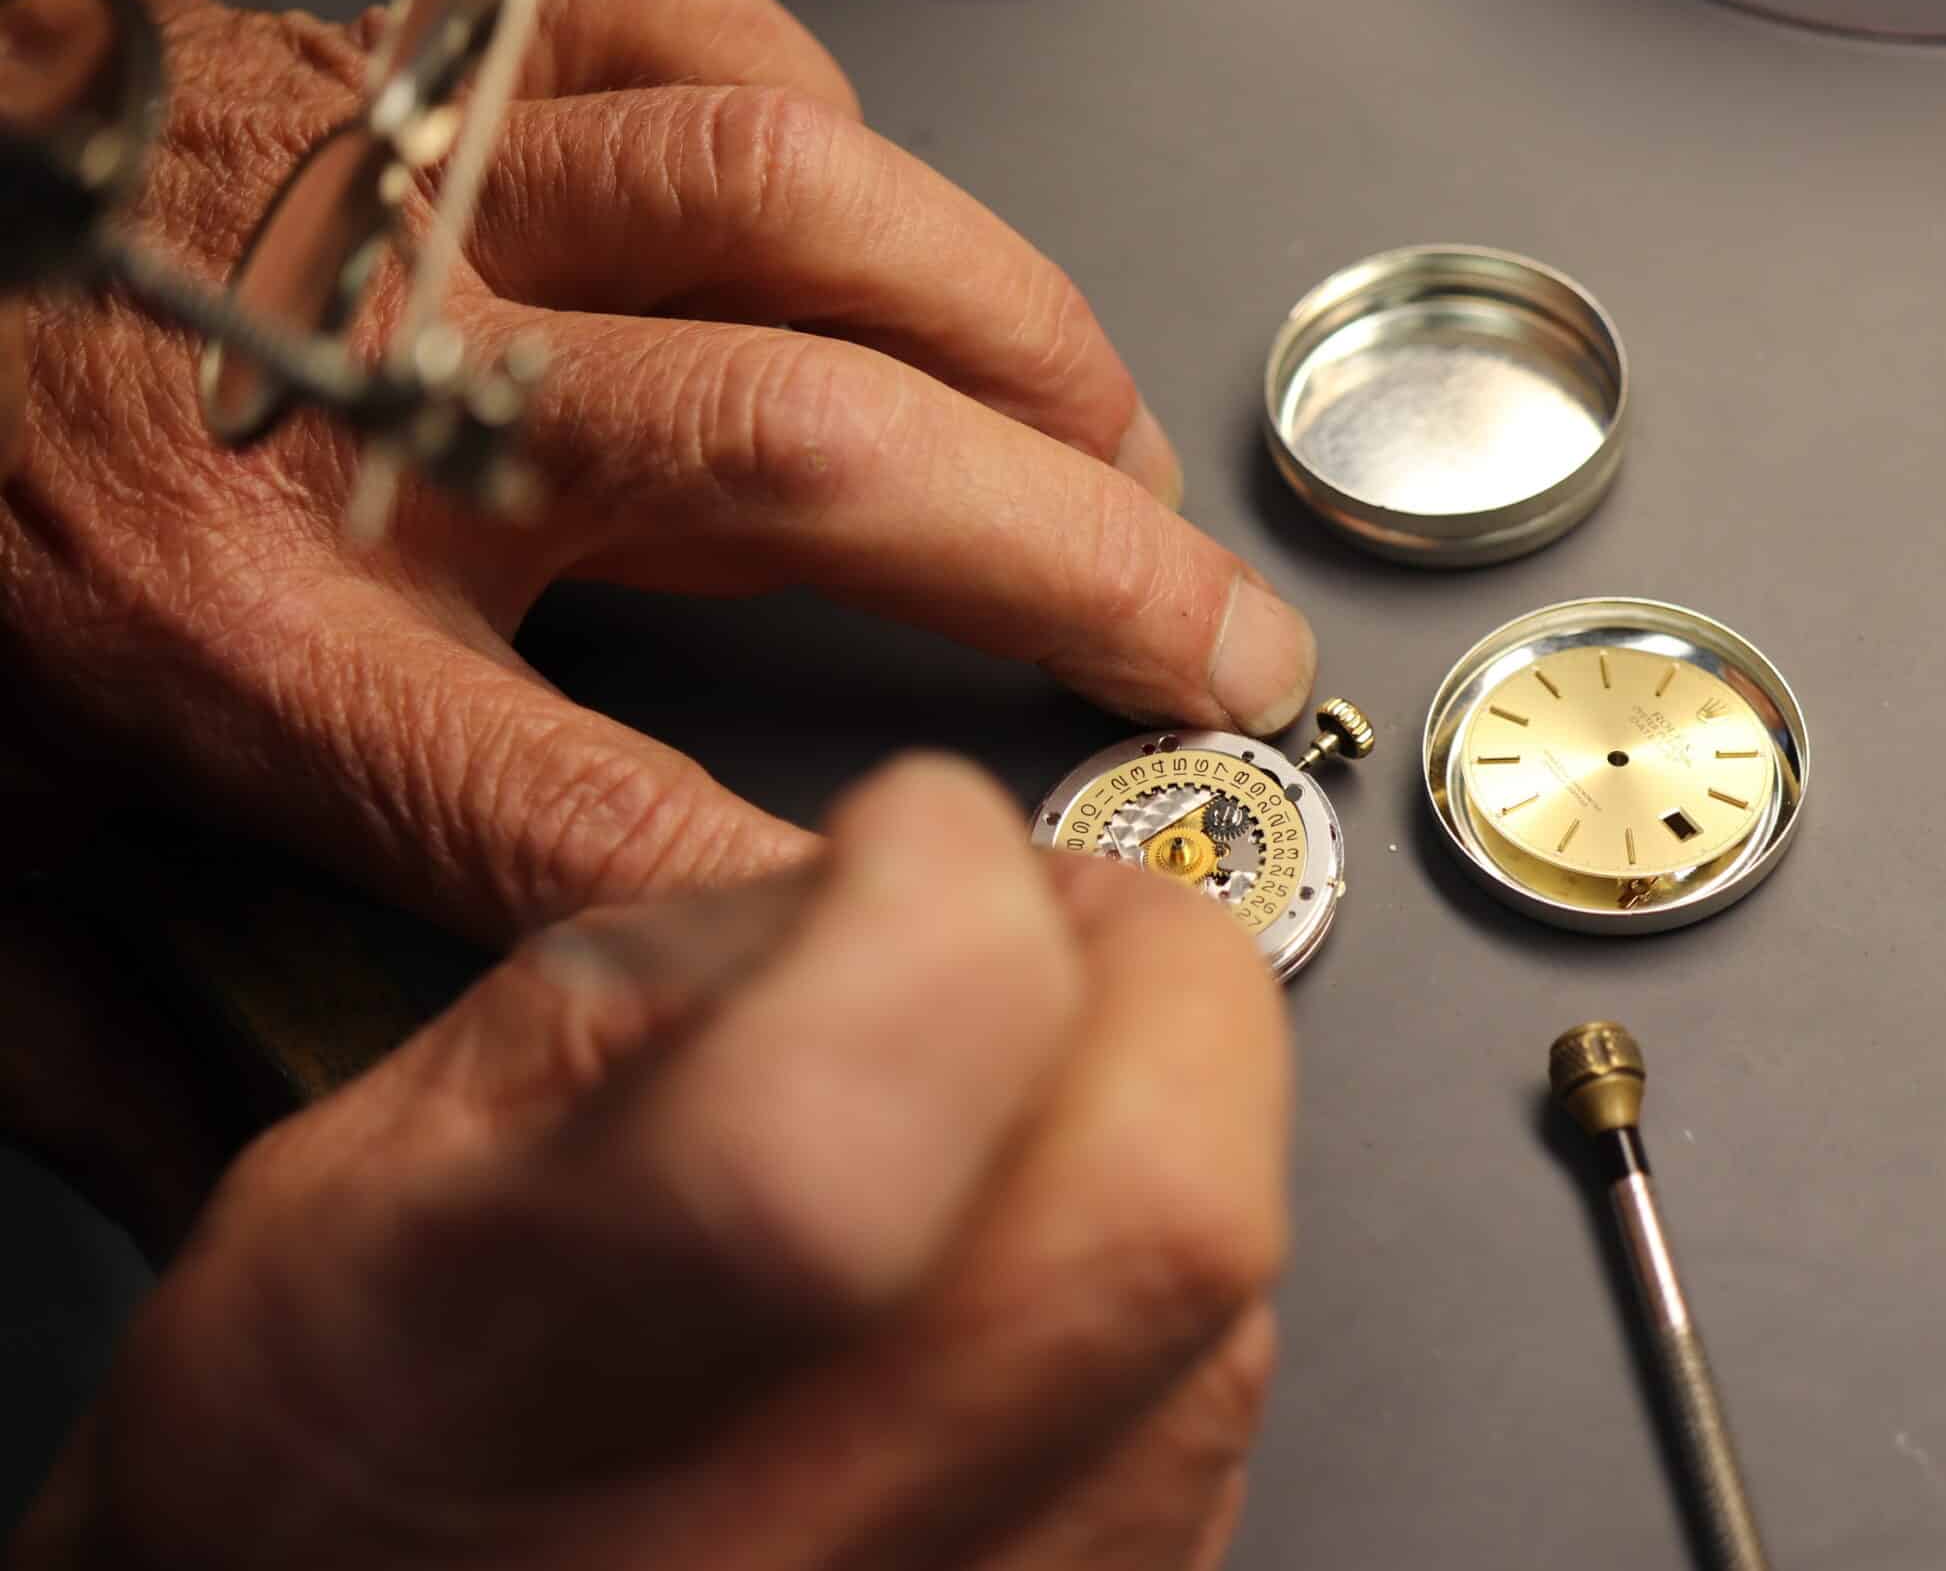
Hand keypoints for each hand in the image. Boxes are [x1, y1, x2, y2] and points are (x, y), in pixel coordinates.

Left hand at [0, 0, 1316, 943]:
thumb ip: (114, 1033)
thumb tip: (282, 1201)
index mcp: (236, 622)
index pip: (584, 804)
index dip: (826, 892)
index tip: (1007, 932)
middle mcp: (361, 387)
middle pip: (796, 457)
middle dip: (1064, 567)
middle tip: (1213, 652)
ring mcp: (420, 189)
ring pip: (796, 210)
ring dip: (1016, 336)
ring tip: (1113, 453)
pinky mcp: (440, 59)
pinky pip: (696, 35)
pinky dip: (831, 127)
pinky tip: (877, 239)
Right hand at [10, 756, 1290, 1569]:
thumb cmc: (336, 1469)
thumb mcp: (381, 1161)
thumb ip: (656, 979)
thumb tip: (891, 872)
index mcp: (515, 1382)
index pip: (824, 1153)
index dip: (930, 913)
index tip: (915, 831)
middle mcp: (772, 1544)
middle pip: (1144, 1219)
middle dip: (1153, 974)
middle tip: (1053, 914)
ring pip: (1224, 1311)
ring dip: (1174, 1110)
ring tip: (1037, 1071)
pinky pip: (1220, 1416)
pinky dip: (1164, 1272)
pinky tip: (1038, 1239)